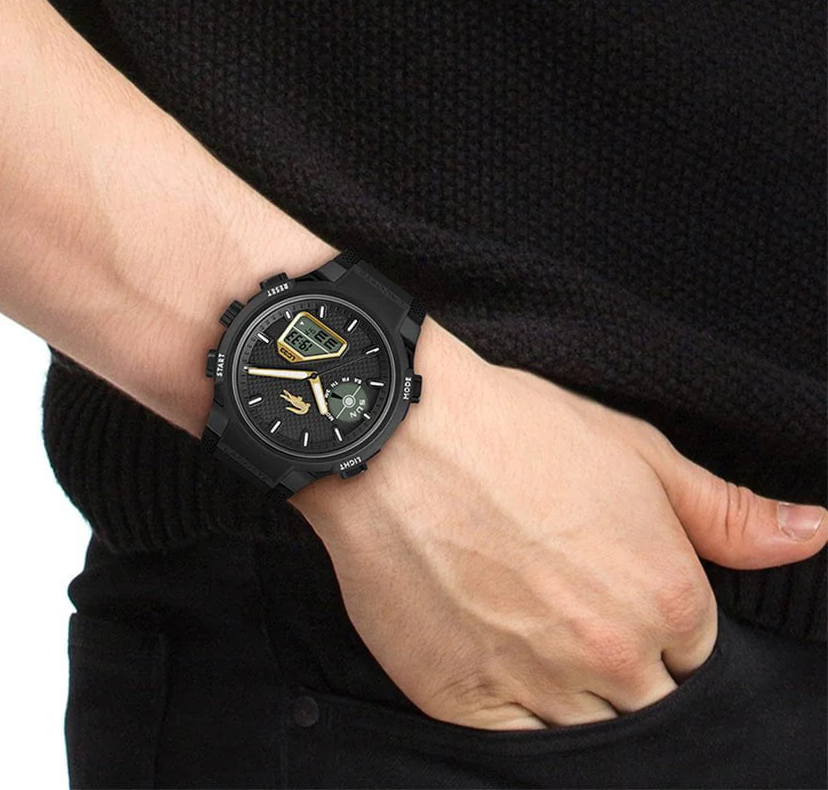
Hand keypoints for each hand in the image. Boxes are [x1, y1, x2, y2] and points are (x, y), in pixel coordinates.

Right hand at [291, 318, 826, 729]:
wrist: (393, 433)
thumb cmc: (511, 429)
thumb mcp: (633, 451)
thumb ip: (728, 512)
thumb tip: (816, 533)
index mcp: (668, 598)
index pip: (696, 661)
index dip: (657, 627)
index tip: (611, 593)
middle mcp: (613, 655)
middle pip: (649, 706)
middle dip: (623, 671)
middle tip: (567, 614)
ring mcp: (538, 686)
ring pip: (589, 736)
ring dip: (571, 698)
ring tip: (527, 632)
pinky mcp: (465, 703)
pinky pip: (520, 750)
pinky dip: (519, 720)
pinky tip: (498, 664)